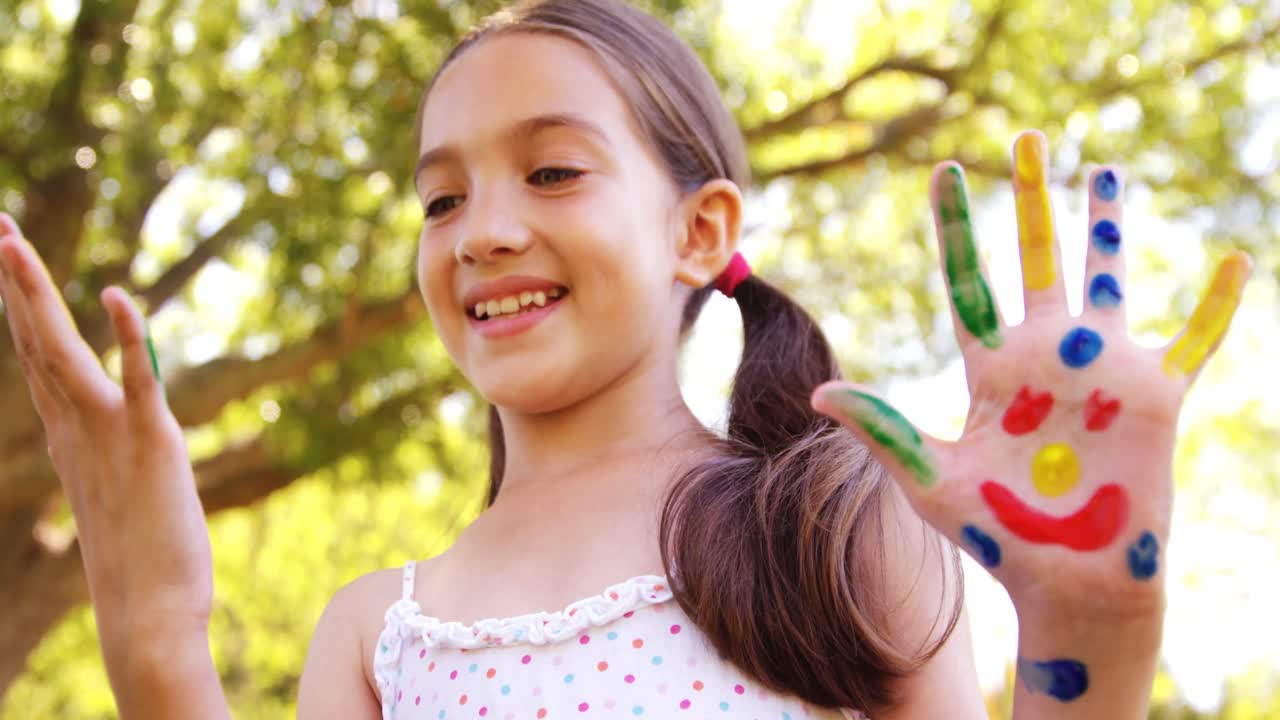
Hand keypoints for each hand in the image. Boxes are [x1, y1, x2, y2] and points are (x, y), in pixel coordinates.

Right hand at [0, 214, 213, 686]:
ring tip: (11, 240)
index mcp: (68, 433)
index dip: (21, 304)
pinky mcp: (152, 442)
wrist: (149, 612)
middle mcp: (76, 426)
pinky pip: (138, 382)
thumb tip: (103, 441)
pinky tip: (122, 297)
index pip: (37, 354)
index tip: (6, 256)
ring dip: (40, 296)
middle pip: (36, 340)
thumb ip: (104, 453)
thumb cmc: (137, 560)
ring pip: (64, 351)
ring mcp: (109, 432)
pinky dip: (129, 339)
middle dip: (16, 282)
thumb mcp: (112, 490)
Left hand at [811, 131, 1247, 706]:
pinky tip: (1234, 262)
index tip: (946, 170)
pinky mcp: (1154, 398)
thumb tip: (819, 396)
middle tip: (1024, 137)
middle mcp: (1045, 357)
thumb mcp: (931, 477)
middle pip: (1036, 259)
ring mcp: (1101, 372)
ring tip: (1103, 170)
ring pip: (1106, 276)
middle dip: (1031, 198)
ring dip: (1106, 224)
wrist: (1066, 582)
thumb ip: (883, 429)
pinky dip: (1216, 305)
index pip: (968, 280)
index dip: (957, 226)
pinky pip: (1195, 340)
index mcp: (990, 370)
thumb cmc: (996, 536)